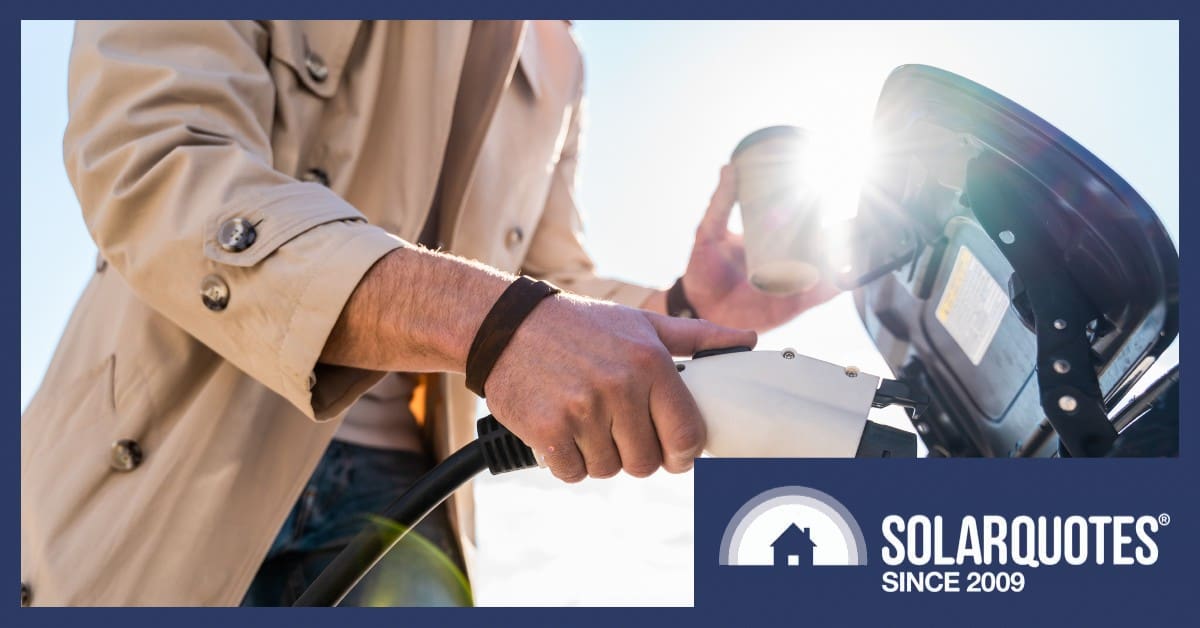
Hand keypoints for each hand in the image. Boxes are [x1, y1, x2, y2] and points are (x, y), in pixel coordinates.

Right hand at [484, 294, 756, 481]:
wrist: (504, 326)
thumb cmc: (580, 326)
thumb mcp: (640, 323)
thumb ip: (698, 337)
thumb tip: (749, 339)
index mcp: (650, 362)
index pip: (687, 436)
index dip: (681, 452)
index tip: (669, 449)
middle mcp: (620, 387)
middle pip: (647, 463)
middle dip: (635, 453)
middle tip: (616, 428)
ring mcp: (582, 412)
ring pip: (609, 470)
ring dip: (599, 456)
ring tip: (585, 421)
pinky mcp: (548, 432)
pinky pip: (574, 474)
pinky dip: (568, 461)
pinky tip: (561, 431)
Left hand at [681, 165, 839, 330]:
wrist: (700, 309)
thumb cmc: (702, 270)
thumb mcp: (710, 231)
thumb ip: (721, 202)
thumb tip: (729, 167)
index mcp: (770, 239)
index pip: (798, 220)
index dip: (816, 207)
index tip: (830, 190)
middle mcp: (785, 259)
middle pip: (818, 242)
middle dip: (837, 230)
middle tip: (850, 216)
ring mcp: (792, 281)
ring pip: (826, 266)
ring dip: (843, 256)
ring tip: (856, 243)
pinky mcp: (795, 304)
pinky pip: (821, 295)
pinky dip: (837, 286)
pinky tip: (848, 276)